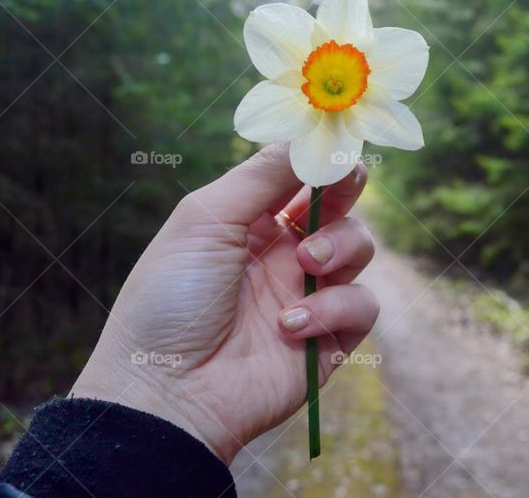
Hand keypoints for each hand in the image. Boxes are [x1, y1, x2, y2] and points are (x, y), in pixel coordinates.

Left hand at [70, 144, 377, 463]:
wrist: (167, 393)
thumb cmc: (171, 299)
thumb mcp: (205, 220)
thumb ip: (261, 176)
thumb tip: (308, 136)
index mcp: (248, 224)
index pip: (297, 179)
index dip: (319, 159)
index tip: (336, 142)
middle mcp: (282, 255)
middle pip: (338, 207)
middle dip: (346, 189)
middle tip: (345, 181)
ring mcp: (308, 296)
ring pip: (359, 250)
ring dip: (338, 248)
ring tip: (303, 266)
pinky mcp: (328, 341)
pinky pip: (361, 307)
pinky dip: (333, 308)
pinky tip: (287, 324)